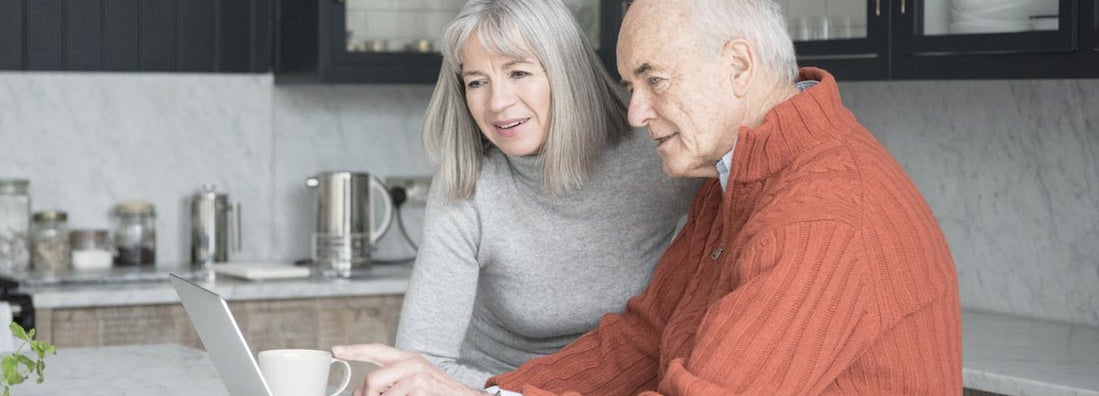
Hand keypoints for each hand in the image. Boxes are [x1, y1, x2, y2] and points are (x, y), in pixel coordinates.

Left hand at [332, 344, 490, 395]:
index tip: (336, 350)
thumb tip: (361, 391)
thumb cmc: (436, 391)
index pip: (376, 349)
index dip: (354, 350)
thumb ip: (389, 381)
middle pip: (371, 380)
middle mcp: (411, 363)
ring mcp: (417, 376)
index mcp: (407, 358)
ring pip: (380, 395)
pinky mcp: (420, 389)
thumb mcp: (413, 380)